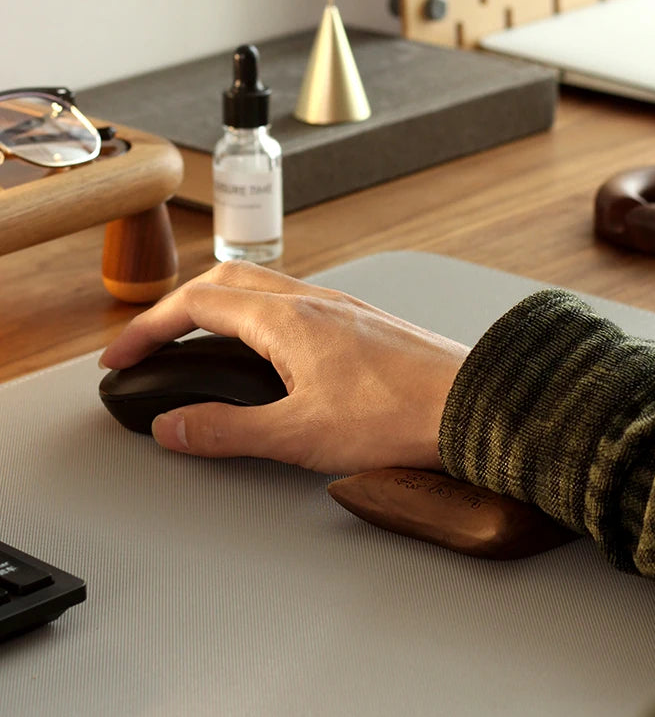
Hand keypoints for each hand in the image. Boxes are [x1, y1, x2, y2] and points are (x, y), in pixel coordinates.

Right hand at [100, 261, 469, 473]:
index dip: (148, 330)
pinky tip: (271, 351)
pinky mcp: (362, 323)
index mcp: (286, 318)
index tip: (122, 355)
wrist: (471, 405)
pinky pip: (294, 304)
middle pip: (223, 282)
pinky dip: (260, 318)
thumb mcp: (298, 434)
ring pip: (262, 289)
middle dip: (178, 309)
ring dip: (221, 308)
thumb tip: (175, 428)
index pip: (194, 305)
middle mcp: (312, 301)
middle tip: (156, 342)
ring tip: (203, 342)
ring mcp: (341, 308)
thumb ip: (228, 430)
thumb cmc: (399, 415)